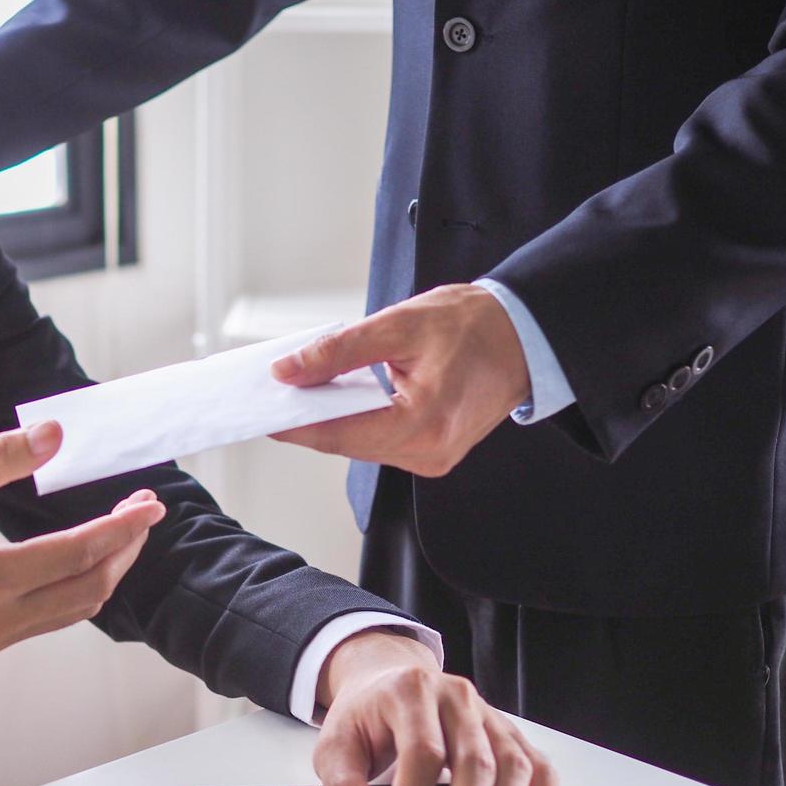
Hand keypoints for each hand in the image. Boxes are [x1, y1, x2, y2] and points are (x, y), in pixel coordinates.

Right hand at [0, 422, 165, 683]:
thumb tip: (53, 435)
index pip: (79, 552)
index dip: (122, 526)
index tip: (150, 502)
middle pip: (89, 589)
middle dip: (125, 549)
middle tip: (143, 510)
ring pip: (73, 609)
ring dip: (105, 570)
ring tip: (121, 530)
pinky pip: (49, 618)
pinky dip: (76, 586)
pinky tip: (78, 556)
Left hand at [270, 284, 529, 476]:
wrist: (524, 334)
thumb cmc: (473, 325)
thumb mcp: (397, 325)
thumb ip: (338, 352)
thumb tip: (289, 372)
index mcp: (423, 425)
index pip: (338, 433)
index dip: (294, 422)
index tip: (260, 411)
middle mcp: (428, 453)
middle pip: (346, 443)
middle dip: (307, 419)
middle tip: (271, 396)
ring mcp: (433, 459)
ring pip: (360, 444)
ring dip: (330, 419)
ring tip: (300, 392)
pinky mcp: (433, 453)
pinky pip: (380, 441)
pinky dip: (356, 421)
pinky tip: (338, 398)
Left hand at [313, 631, 563, 785]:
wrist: (386, 680)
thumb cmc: (363, 717)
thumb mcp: (335, 745)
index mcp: (411, 692)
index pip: (421, 754)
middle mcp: (457, 697)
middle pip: (475, 763)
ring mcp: (489, 714)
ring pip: (512, 767)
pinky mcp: (509, 733)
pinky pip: (539, 767)